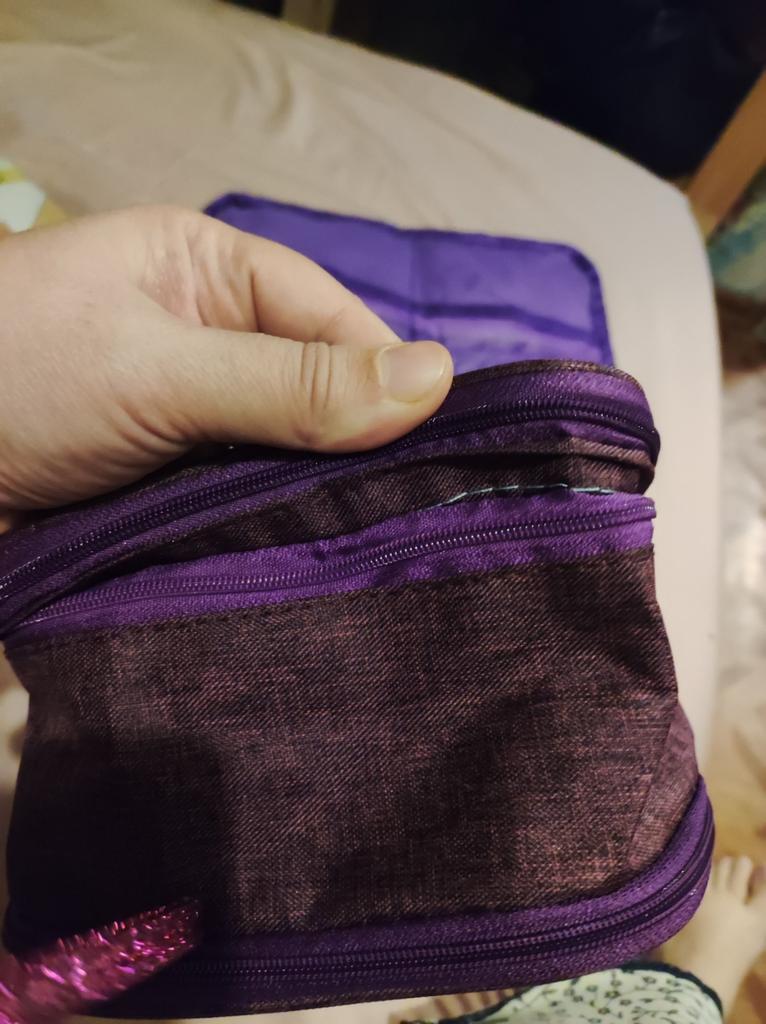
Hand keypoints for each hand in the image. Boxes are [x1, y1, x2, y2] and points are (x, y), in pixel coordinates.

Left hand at [0, 206, 451, 514]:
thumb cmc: (14, 376)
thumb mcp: (159, 369)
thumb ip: (291, 383)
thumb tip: (437, 379)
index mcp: (212, 272)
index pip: (333, 320)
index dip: (387, 380)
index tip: (438, 454)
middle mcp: (212, 337)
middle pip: (319, 390)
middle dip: (354, 448)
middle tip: (409, 518)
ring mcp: (194, 413)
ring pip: (289, 453)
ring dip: (315, 497)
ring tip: (369, 549)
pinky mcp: (174, 480)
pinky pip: (247, 499)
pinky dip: (271, 528)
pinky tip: (307, 562)